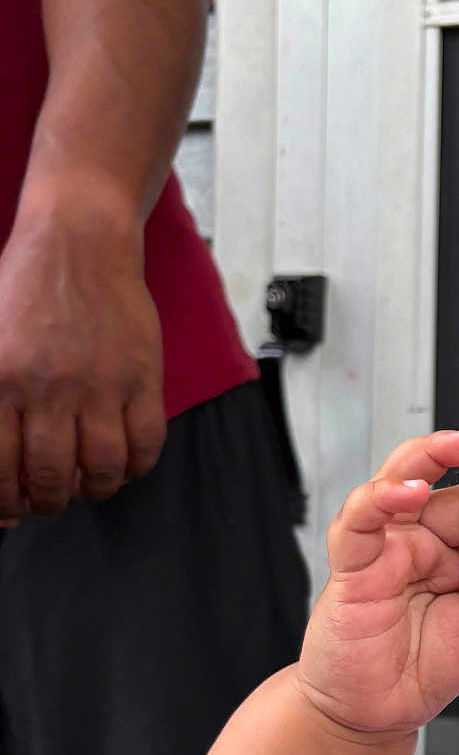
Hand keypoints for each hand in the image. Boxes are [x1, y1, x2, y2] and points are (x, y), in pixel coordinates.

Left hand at [0, 206, 165, 522]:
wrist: (77, 244)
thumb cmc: (24, 289)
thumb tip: (1, 461)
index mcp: (0, 379)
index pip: (0, 465)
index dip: (4, 501)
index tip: (10, 511)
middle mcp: (49, 388)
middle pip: (52, 475)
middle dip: (48, 502)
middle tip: (49, 502)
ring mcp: (101, 385)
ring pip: (103, 467)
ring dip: (96, 489)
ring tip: (89, 487)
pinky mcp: (142, 379)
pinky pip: (147, 443)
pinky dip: (137, 466)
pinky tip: (125, 465)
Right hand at [294, 429, 458, 738]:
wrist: (374, 716)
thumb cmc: (417, 672)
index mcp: (452, 558)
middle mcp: (420, 545)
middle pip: (457, 496)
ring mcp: (385, 550)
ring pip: (401, 482)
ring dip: (431, 457)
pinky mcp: (352, 565)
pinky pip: (360, 520)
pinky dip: (382, 497)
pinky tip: (411, 489)